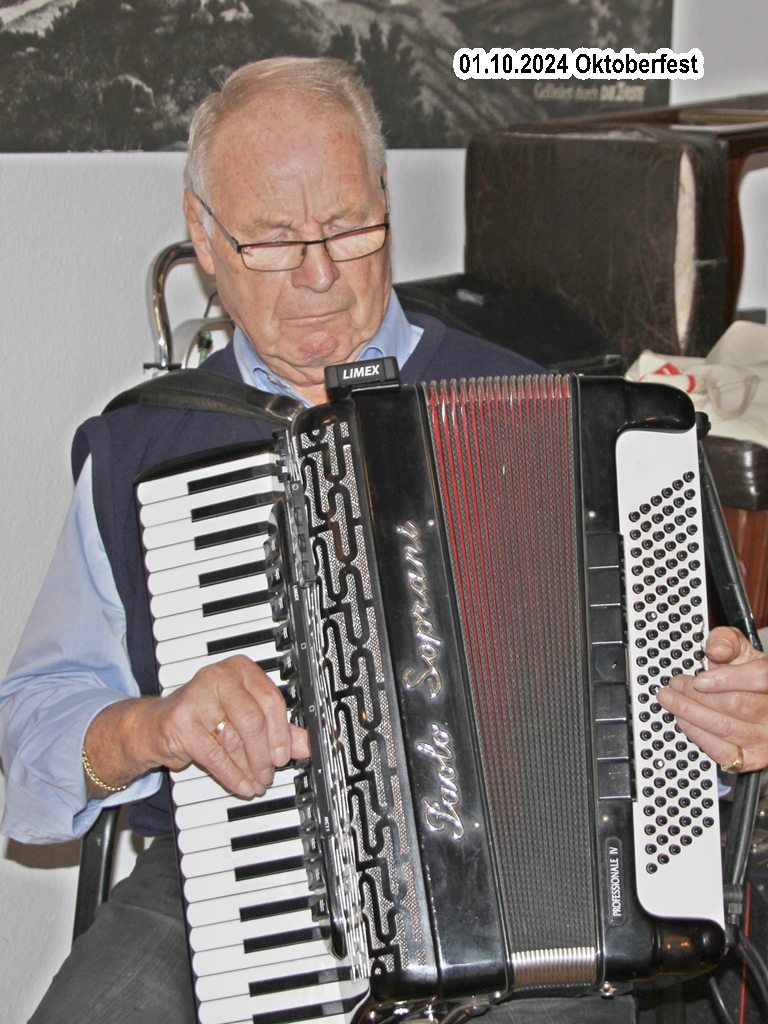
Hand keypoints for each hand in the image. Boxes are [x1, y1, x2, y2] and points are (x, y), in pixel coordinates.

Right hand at [84, 655, 309, 797]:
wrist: (157, 725)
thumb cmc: (205, 716)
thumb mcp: (243, 719)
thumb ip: (276, 729)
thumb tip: (306, 744)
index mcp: (240, 669)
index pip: (271, 699)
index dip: (282, 731)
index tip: (286, 754)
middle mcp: (219, 676)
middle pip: (255, 718)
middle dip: (266, 752)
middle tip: (270, 771)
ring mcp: (197, 697)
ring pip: (236, 737)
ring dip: (251, 767)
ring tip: (258, 781)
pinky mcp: (181, 722)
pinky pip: (215, 754)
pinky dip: (233, 775)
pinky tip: (242, 785)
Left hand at [655, 626, 767, 771]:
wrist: (761, 703)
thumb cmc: (749, 675)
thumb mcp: (741, 650)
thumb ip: (728, 641)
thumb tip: (716, 648)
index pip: (760, 678)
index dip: (727, 678)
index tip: (699, 679)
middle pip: (736, 704)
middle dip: (696, 694)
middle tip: (674, 685)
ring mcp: (765, 737)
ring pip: (725, 727)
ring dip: (690, 713)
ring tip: (670, 700)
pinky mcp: (753, 758)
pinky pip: (723, 751)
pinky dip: (698, 735)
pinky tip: (684, 721)